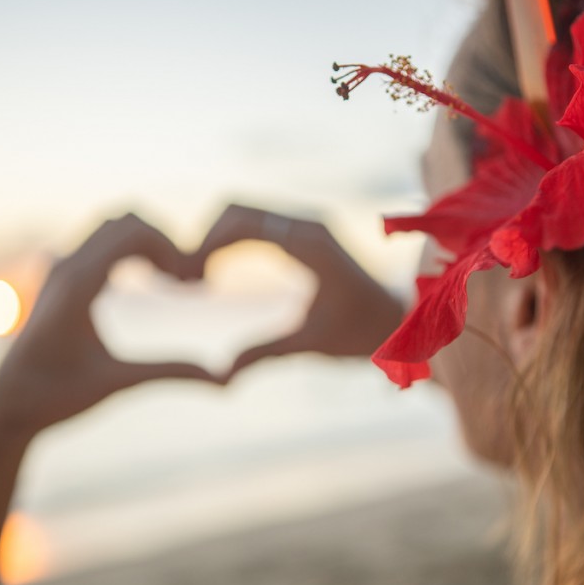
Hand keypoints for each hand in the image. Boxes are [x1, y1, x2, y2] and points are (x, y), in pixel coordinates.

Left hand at [0, 213, 221, 438]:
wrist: (7, 405)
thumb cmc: (58, 397)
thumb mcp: (119, 383)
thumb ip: (172, 373)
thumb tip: (224, 381)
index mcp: (77, 285)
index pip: (130, 232)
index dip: (169, 247)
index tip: (188, 282)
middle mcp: (65, 267)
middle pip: (125, 219)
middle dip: (163, 240)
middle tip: (183, 279)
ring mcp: (59, 267)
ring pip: (113, 225)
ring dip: (148, 242)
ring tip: (171, 278)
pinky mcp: (60, 274)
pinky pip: (101, 241)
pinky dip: (132, 249)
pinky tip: (150, 279)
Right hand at [186, 204, 405, 377]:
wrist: (396, 319)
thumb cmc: (361, 333)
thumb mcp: (310, 344)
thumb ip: (265, 353)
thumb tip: (223, 375)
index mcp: (310, 245)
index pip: (243, 223)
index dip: (207, 245)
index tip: (188, 281)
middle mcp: (307, 224)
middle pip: (236, 209)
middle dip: (204, 238)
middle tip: (187, 281)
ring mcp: (304, 224)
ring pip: (242, 212)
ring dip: (214, 238)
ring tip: (197, 279)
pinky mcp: (301, 231)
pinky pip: (255, 223)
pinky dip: (229, 240)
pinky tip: (216, 273)